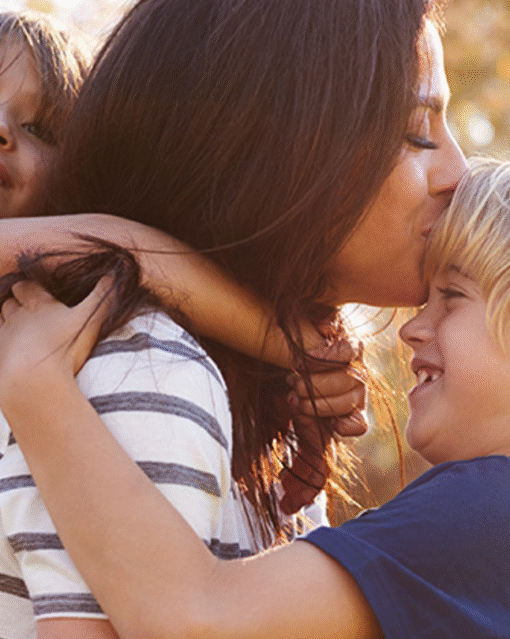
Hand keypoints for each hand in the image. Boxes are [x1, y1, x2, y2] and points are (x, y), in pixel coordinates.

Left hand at [0, 278, 110, 408]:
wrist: (33, 381)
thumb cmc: (64, 347)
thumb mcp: (91, 318)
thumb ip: (103, 294)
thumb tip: (116, 270)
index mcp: (39, 304)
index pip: (26, 287)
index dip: (30, 287)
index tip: (38, 291)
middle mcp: (18, 317)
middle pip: (10, 303)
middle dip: (17, 303)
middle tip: (32, 311)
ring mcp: (5, 337)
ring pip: (2, 321)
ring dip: (9, 322)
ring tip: (22, 331)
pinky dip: (5, 344)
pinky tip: (14, 352)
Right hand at [279, 336, 366, 514]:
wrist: (282, 355)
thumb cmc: (290, 394)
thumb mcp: (297, 430)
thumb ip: (303, 463)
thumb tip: (290, 510)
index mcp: (346, 414)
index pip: (355, 426)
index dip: (336, 423)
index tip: (311, 419)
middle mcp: (354, 391)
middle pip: (353, 401)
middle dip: (320, 401)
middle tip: (294, 396)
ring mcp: (353, 366)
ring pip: (352, 380)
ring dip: (319, 382)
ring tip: (294, 379)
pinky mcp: (348, 342)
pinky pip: (349, 350)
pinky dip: (327, 356)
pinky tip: (306, 359)